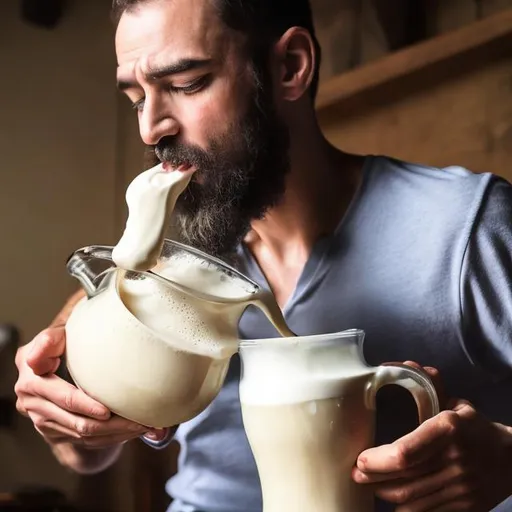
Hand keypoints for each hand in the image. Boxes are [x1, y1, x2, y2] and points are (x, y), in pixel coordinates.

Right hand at [15, 326, 165, 447]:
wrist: (55, 364)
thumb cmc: (66, 343)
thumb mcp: (60, 334)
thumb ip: (52, 338)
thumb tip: (44, 347)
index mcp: (31, 373)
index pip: (59, 394)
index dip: (83, 403)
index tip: (106, 410)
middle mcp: (30, 398)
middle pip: (76, 418)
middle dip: (110, 423)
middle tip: (138, 421)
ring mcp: (41, 419)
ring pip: (83, 433)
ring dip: (116, 432)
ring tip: (143, 426)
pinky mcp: (54, 432)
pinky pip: (85, 441)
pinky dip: (111, 437)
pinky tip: (131, 431)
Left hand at [352, 365, 511, 510]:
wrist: (510, 460)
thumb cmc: (475, 429)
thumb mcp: (456, 404)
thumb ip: (430, 387)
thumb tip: (409, 365)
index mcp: (448, 429)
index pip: (406, 453)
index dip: (378, 460)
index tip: (361, 459)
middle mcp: (454, 460)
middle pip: (403, 480)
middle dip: (373, 478)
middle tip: (356, 473)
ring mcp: (460, 488)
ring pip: (410, 500)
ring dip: (384, 493)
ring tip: (369, 484)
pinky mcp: (465, 507)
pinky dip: (404, 506)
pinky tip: (392, 496)